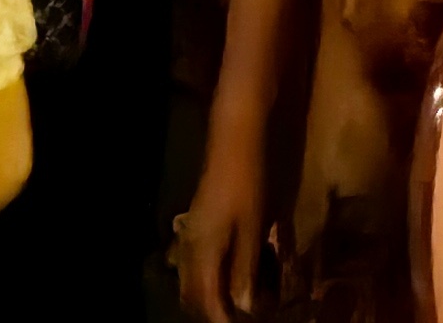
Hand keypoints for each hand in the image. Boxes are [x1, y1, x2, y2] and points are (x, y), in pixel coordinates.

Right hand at [178, 142, 272, 322]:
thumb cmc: (248, 181)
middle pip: (193, 296)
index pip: (206, 303)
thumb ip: (246, 270)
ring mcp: (192, 233)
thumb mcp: (253, 228)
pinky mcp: (199, 223)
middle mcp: (190, 247)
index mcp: (201, 252)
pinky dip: (213, 276)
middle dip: (215, 311)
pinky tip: (234, 272)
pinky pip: (198, 263)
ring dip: (213, 295)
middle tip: (243, 315)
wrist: (235, 138)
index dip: (224, 320)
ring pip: (193, 280)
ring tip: (241, 299)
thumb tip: (245, 307)